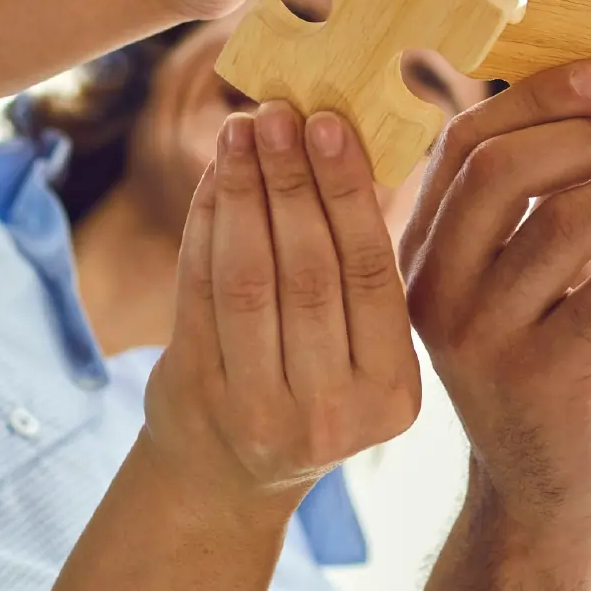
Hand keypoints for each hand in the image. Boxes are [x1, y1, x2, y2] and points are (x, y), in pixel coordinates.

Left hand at [143, 103, 420, 503]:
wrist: (228, 478)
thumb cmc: (314, 386)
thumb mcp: (364, 354)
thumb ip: (364, 268)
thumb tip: (344, 138)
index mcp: (392, 393)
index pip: (372, 272)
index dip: (348, 192)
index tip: (330, 122)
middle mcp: (331, 413)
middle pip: (310, 271)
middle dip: (291, 180)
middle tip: (280, 112)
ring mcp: (259, 413)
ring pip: (250, 278)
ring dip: (243, 192)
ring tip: (241, 128)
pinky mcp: (198, 399)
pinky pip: (199, 291)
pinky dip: (205, 224)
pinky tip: (215, 175)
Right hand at [400, 63, 590, 537]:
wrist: (546, 489)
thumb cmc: (551, 356)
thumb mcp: (537, 267)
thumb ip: (556, 190)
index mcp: (425, 246)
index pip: (463, 141)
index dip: (536, 96)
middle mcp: (438, 288)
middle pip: (500, 170)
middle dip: (586, 137)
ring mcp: (483, 336)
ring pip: (565, 224)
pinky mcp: (540, 380)